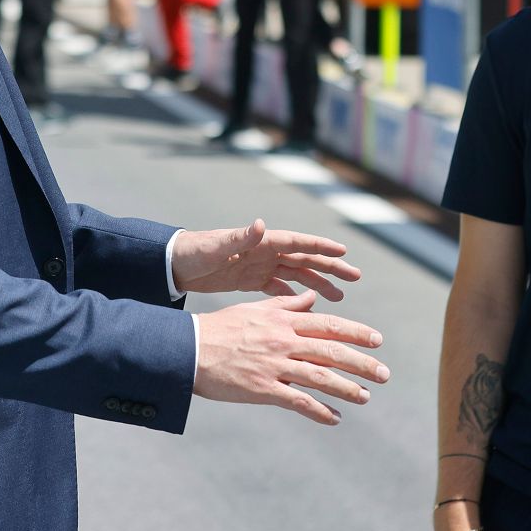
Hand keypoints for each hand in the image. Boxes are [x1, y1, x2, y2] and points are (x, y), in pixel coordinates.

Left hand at [171, 219, 360, 300]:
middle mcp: (266, 251)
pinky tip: (308, 308)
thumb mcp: (218, 247)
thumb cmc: (196, 252)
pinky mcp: (252, 279)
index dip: (322, 247)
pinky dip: (295, 296)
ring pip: (298, 275)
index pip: (299, 242)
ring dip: (318, 284)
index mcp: (262, 241)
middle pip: (306, 259)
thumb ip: (240, 237)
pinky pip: (280, 288)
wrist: (176, 264)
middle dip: (331, 267)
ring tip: (340, 296)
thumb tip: (259, 223)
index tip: (344, 252)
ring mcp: (261, 265)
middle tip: (355, 277)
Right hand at [190, 291, 388, 424]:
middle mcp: (284, 342)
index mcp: (284, 322)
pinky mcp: (263, 389)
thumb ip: (288, 306)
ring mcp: (274, 366)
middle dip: (361, 363)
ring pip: (320, 377)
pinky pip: (297, 401)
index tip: (377, 340)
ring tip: (365, 397)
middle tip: (384, 374)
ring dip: (346, 388)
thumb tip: (312, 298)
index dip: (356, 332)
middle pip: (331, 351)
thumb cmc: (222, 328)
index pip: (329, 325)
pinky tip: (334, 418)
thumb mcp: (257, 310)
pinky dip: (318, 411)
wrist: (190, 349)